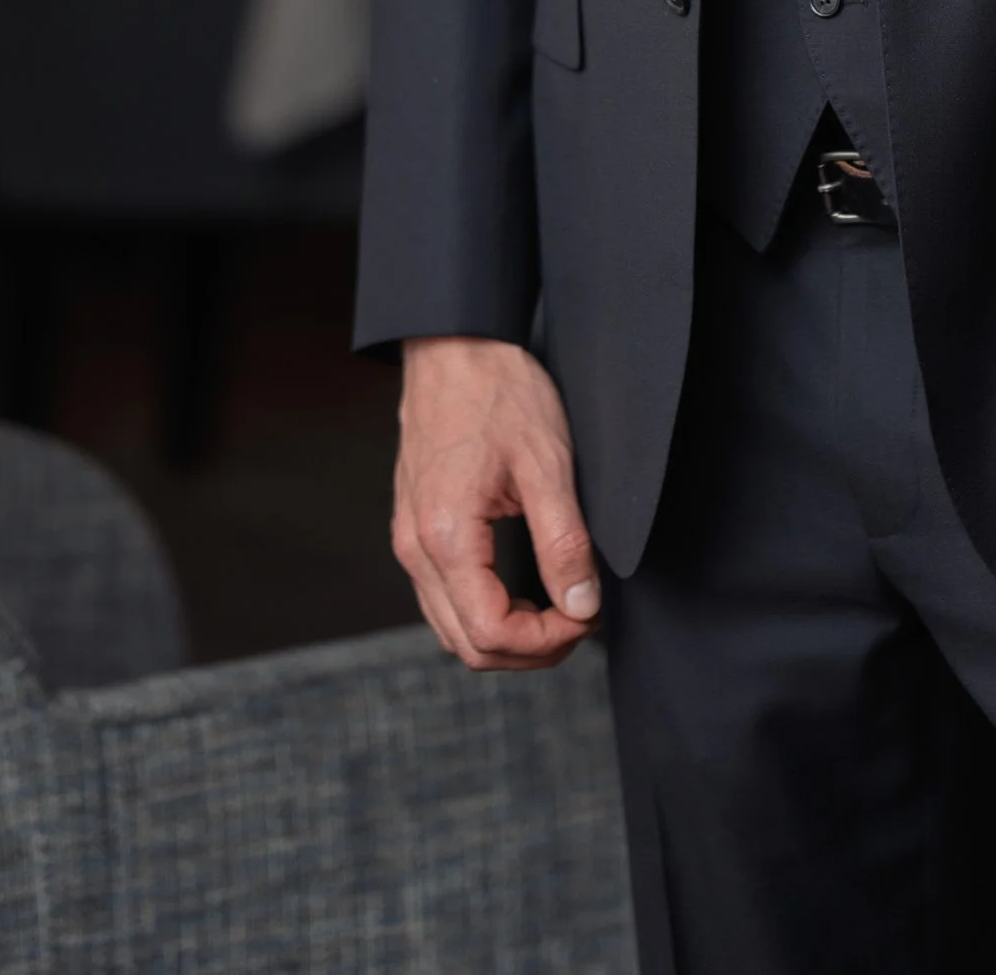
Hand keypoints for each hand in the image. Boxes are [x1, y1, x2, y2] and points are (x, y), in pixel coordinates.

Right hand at [394, 335, 600, 670]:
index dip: (545, 641)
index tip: (587, 616)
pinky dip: (484, 612)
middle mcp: (415, 549)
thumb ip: (564, 542)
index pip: (490, 632)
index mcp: (446, 536)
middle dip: (529, 649)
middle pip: (467, 644)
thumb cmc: (499, 393)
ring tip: (559, 609)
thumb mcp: (547, 463)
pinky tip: (523, 592)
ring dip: (506, 636)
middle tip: (580, 618)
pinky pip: (444, 598)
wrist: (453, 346)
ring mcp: (409, 540)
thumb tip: (582, 605)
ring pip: (452, 628)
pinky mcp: (414, 529)